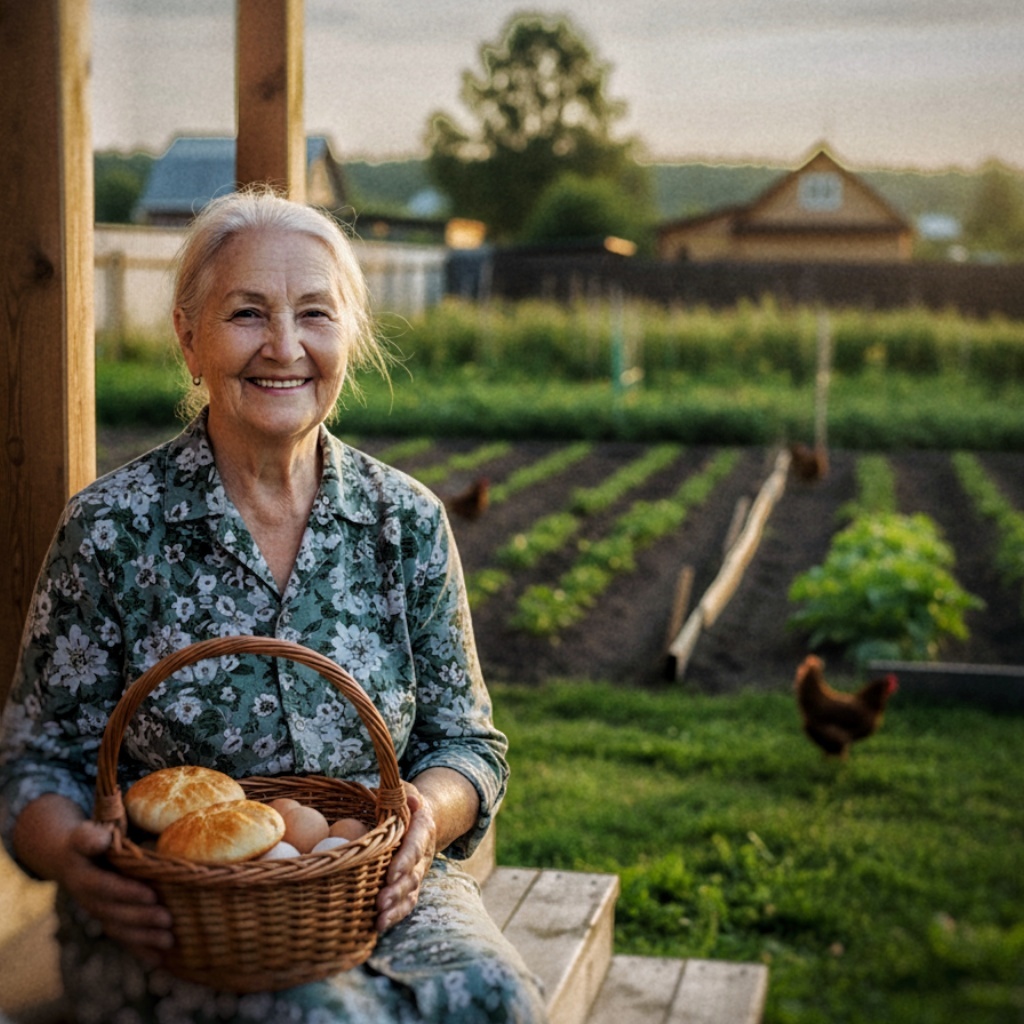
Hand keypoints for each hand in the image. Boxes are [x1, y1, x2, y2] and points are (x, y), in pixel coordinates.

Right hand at [55, 820, 174, 964]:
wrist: (70, 860)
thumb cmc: (87, 842)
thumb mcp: (84, 836)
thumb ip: (90, 838)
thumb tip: (102, 839)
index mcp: (83, 878)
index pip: (104, 888)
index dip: (126, 893)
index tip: (152, 895)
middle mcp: (89, 901)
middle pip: (115, 914)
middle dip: (141, 919)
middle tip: (168, 920)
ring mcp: (100, 914)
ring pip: (120, 930)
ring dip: (144, 939)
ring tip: (170, 941)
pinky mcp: (109, 922)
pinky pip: (123, 939)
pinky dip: (140, 951)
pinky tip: (160, 961)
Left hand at [376, 782, 435, 932]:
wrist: (424, 816)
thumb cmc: (406, 801)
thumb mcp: (406, 790)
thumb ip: (404, 793)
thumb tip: (410, 799)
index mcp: (422, 830)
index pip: (415, 847)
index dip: (405, 862)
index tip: (391, 874)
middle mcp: (423, 855)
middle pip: (412, 876)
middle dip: (397, 891)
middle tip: (380, 902)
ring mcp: (417, 872)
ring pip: (410, 894)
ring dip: (396, 909)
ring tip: (380, 921)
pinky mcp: (410, 885)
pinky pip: (406, 903)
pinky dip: (395, 916)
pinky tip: (378, 927)